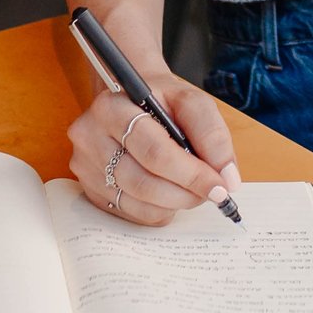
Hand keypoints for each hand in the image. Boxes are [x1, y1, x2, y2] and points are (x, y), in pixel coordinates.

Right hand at [65, 75, 241, 225]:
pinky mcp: (88, 187)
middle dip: (185, 193)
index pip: (154, 151)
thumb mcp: (192, 102)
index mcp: (112, 107)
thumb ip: (213, 135)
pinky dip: (157, 210)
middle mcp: (89, 136)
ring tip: (191, 190)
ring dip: (174, 204)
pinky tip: (168, 194)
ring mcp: (85, 165)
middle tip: (211, 192)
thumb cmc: (162, 100)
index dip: (191, 173)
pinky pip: (129, 213)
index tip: (219, 187)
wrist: (132, 99)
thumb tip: (227, 179)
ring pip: (136, 202)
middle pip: (142, 182)